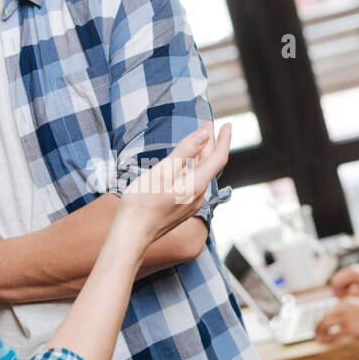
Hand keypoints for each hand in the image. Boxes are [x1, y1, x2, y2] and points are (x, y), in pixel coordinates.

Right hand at [120, 122, 230, 244]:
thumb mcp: (162, 171)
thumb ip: (185, 151)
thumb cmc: (142, 203)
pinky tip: (186, 165)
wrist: (131, 235)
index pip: (218, 158)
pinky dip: (193, 169)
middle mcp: (198, 196)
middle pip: (210, 165)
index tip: (227, 124)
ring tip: (199, 141)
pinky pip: (193, 184)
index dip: (224, 139)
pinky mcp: (181, 209)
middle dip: (211, 144)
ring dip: (201, 156)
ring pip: (201, 175)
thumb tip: (205, 135)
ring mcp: (190, 204)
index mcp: (196, 185)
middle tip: (208, 125)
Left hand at [314, 298, 358, 342]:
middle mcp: (343, 309)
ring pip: (327, 324)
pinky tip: (321, 340)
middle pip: (326, 316)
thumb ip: (350, 311)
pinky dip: (326, 338)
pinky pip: (334, 334)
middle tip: (315, 330)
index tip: (322, 324)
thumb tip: (343, 319)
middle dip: (318, 324)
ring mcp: (346, 318)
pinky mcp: (349, 328)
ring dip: (320, 331)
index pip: (331, 311)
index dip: (325, 319)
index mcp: (345, 302)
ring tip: (316, 336)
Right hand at [330, 262, 358, 299]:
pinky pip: (350, 281)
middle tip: (344, 300)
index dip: (336, 291)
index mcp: (351, 273)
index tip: (342, 299)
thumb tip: (340, 300)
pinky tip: (358, 295)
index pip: (335, 281)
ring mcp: (357, 272)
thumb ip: (349, 296)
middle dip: (339, 291)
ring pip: (344, 281)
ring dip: (345, 290)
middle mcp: (353, 270)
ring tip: (351, 298)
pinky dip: (350, 288)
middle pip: (338, 280)